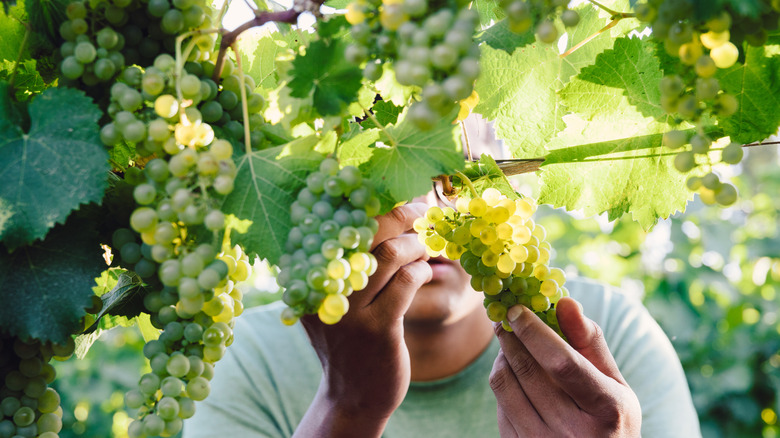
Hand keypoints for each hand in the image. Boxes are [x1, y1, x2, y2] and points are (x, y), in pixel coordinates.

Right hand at [295, 203, 431, 436]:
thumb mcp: (335, 299)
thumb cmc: (349, 340)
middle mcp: (321, 288)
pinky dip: (421, 271)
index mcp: (305, 275)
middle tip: (421, 212)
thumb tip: (384, 211)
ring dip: (416, 243)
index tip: (394, 193)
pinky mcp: (377, 330)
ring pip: (389, 254)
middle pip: (363, 229)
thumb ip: (346, 261)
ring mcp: (349, 311)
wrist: (352, 396)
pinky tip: (425, 273)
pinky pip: (406, 284)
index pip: (332, 222)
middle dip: (400, 213)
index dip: (365, 200)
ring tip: (425, 246)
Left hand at [490, 297, 640, 437]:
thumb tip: (564, 301)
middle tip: (505, 317)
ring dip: (502, 355)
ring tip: (510, 343)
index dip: (535, 332)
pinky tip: (514, 375)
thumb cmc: (609, 416)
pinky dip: (503, 380)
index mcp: (606, 408)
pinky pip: (499, 403)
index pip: (562, 362)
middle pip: (526, 368)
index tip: (517, 309)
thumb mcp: (613, 382)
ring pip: (504, 383)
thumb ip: (589, 341)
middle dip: (510, 335)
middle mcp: (573, 431)